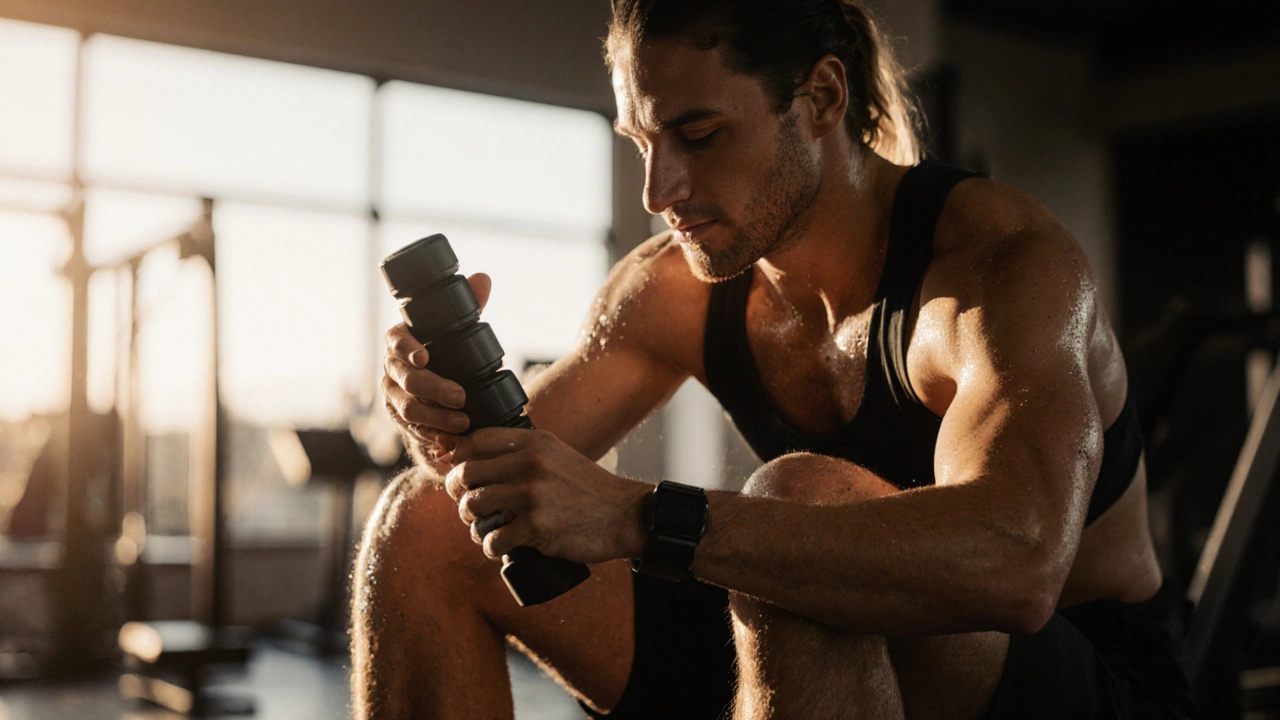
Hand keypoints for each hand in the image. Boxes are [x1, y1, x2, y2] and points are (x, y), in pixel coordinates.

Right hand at [382, 273, 491, 475]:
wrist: (432, 386)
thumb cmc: (446, 350)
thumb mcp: (457, 328)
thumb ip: (469, 304)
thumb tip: (482, 279)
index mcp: (400, 340)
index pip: (396, 341)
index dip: (409, 349)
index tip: (426, 357)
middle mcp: (391, 368)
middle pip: (406, 381)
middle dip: (435, 390)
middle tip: (461, 397)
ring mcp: (393, 396)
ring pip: (408, 410)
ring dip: (437, 418)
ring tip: (463, 423)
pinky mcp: (399, 420)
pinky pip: (412, 431)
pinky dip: (433, 436)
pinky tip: (450, 440)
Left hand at [445, 427, 650, 564]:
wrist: (624, 515)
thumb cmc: (589, 489)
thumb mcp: (558, 455)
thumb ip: (526, 452)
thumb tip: (480, 458)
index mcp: (535, 442)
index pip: (478, 439)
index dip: (458, 456)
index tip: (457, 470)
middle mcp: (530, 464)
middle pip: (467, 474)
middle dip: (457, 492)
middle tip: (466, 504)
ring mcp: (532, 496)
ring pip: (474, 506)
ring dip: (472, 521)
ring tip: (483, 527)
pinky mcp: (536, 527)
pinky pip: (493, 539)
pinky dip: (491, 547)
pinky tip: (499, 548)